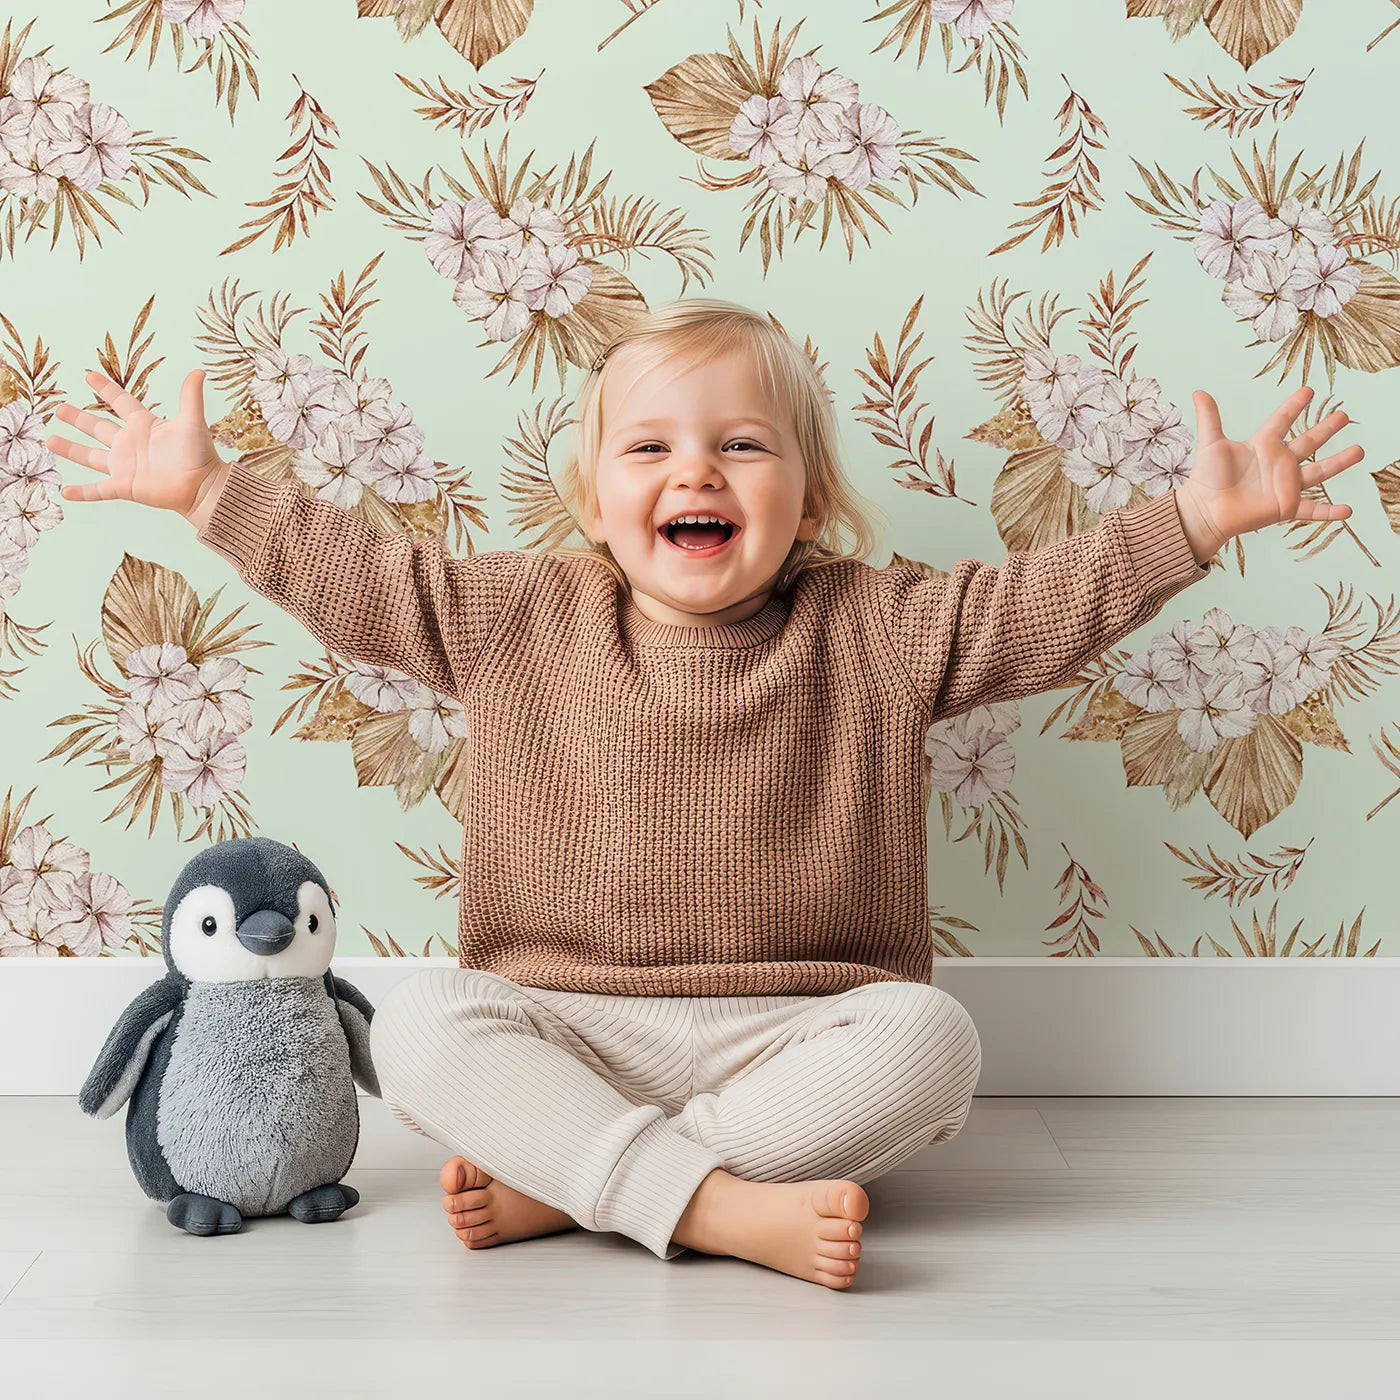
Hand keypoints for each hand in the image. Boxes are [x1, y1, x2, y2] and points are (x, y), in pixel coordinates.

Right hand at [47, 369, 230, 526]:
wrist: (203, 486)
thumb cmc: (200, 454)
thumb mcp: (192, 422)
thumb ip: (190, 397)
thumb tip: (199, 371)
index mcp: (143, 425)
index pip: (120, 401)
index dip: (105, 388)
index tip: (88, 375)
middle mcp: (130, 444)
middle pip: (98, 427)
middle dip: (78, 418)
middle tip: (58, 408)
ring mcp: (125, 466)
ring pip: (90, 456)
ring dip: (70, 449)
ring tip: (49, 441)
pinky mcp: (125, 486)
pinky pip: (99, 490)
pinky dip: (83, 492)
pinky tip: (65, 492)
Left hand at [1172, 384, 1360, 563]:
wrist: (1204, 510)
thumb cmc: (1206, 479)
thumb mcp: (1210, 444)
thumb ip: (1209, 418)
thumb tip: (1198, 391)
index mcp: (1262, 444)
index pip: (1282, 420)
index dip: (1294, 405)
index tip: (1309, 390)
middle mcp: (1278, 463)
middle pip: (1308, 442)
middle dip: (1326, 429)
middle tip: (1344, 415)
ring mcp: (1284, 485)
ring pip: (1318, 472)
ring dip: (1339, 462)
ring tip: (1359, 451)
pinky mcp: (1285, 507)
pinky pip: (1312, 509)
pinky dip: (1329, 511)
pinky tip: (1347, 511)